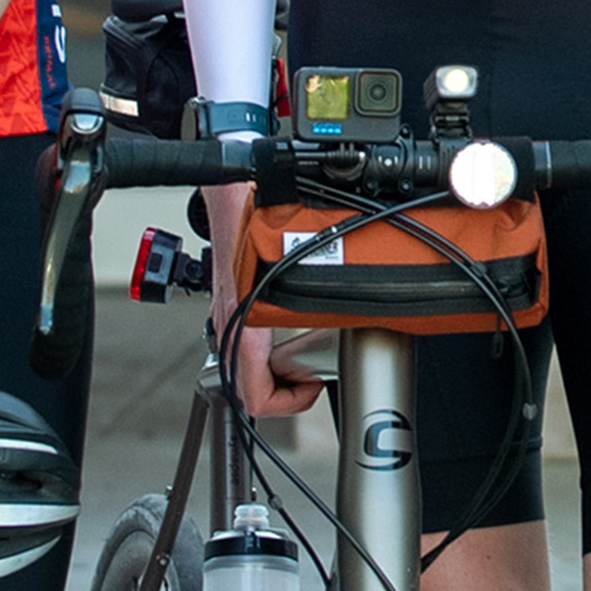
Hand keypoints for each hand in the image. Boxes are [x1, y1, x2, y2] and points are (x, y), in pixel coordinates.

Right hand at [197, 182, 321, 413]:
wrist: (226, 188)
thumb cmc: (251, 210)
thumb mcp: (292, 252)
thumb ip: (322, 276)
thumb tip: (364, 292)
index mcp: (243, 319)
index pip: (253, 390)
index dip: (288, 403)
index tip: (313, 386)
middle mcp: (230, 322)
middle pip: (247, 388)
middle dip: (283, 392)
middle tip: (311, 378)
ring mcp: (227, 315)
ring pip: (244, 370)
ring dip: (274, 375)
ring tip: (303, 363)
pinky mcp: (230, 304)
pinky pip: (244, 347)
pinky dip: (265, 356)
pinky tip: (289, 335)